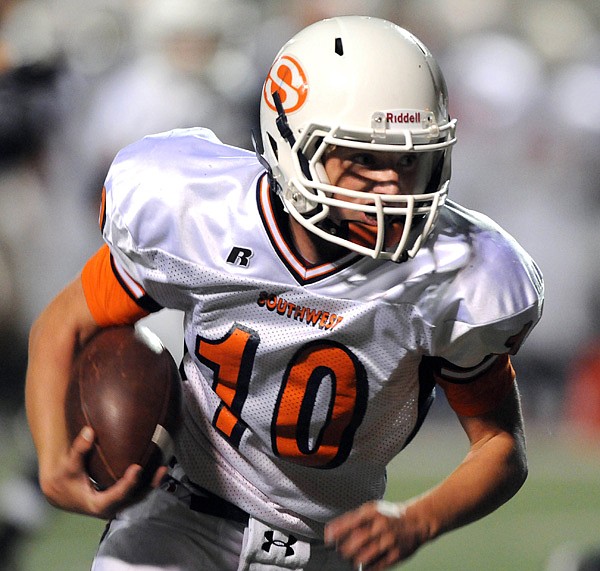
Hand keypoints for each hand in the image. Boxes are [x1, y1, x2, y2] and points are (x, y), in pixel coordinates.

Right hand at [40, 426, 166, 519]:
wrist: (60, 491)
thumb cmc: (64, 478)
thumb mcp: (68, 465)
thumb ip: (78, 449)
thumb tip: (88, 431)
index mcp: (97, 504)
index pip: (116, 496)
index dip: (128, 484)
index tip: (137, 468)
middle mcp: (109, 508)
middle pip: (134, 499)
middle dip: (149, 485)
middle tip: (161, 469)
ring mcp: (116, 504)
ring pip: (138, 497)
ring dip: (152, 484)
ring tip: (165, 468)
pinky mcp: (119, 498)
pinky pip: (137, 492)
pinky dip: (147, 481)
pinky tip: (158, 465)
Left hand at [325, 500, 422, 570]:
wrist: (417, 521)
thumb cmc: (390, 515)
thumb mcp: (373, 509)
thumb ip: (355, 519)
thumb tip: (332, 530)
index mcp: (373, 512)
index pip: (350, 521)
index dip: (336, 531)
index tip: (328, 538)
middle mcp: (381, 525)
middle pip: (356, 541)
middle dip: (344, 549)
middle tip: (340, 551)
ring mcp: (389, 541)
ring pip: (364, 556)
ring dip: (354, 560)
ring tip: (351, 559)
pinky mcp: (396, 555)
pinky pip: (377, 566)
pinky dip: (367, 568)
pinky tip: (364, 565)